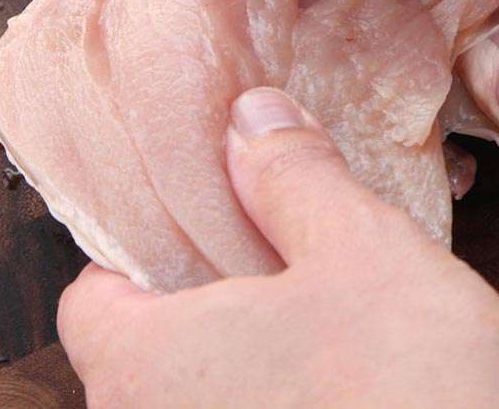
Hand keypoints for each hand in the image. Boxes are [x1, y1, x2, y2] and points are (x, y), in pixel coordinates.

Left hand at [57, 87, 498, 407]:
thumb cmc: (408, 392)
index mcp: (144, 367)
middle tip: (284, 258)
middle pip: (145, 357)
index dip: (141, 250)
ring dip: (252, 367)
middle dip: (209, 306)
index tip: (204, 220)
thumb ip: (295, 179)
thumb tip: (251, 118)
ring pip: (206, 403)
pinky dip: (285, 405)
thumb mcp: (364, 252)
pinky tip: (353, 390)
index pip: (89, 298)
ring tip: (330, 325)